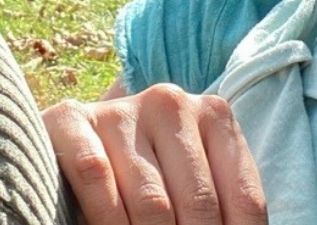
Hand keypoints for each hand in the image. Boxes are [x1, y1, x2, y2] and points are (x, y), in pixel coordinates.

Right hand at [41, 80, 267, 224]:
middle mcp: (170, 104)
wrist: (74, 142)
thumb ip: (216, 211)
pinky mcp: (71, 120)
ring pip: (151, 201)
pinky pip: (96, 178)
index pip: (245, 200)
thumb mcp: (188, 186)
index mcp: (213, 117)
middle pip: (199, 204)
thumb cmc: (145, 176)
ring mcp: (121, 111)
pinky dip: (106, 223)